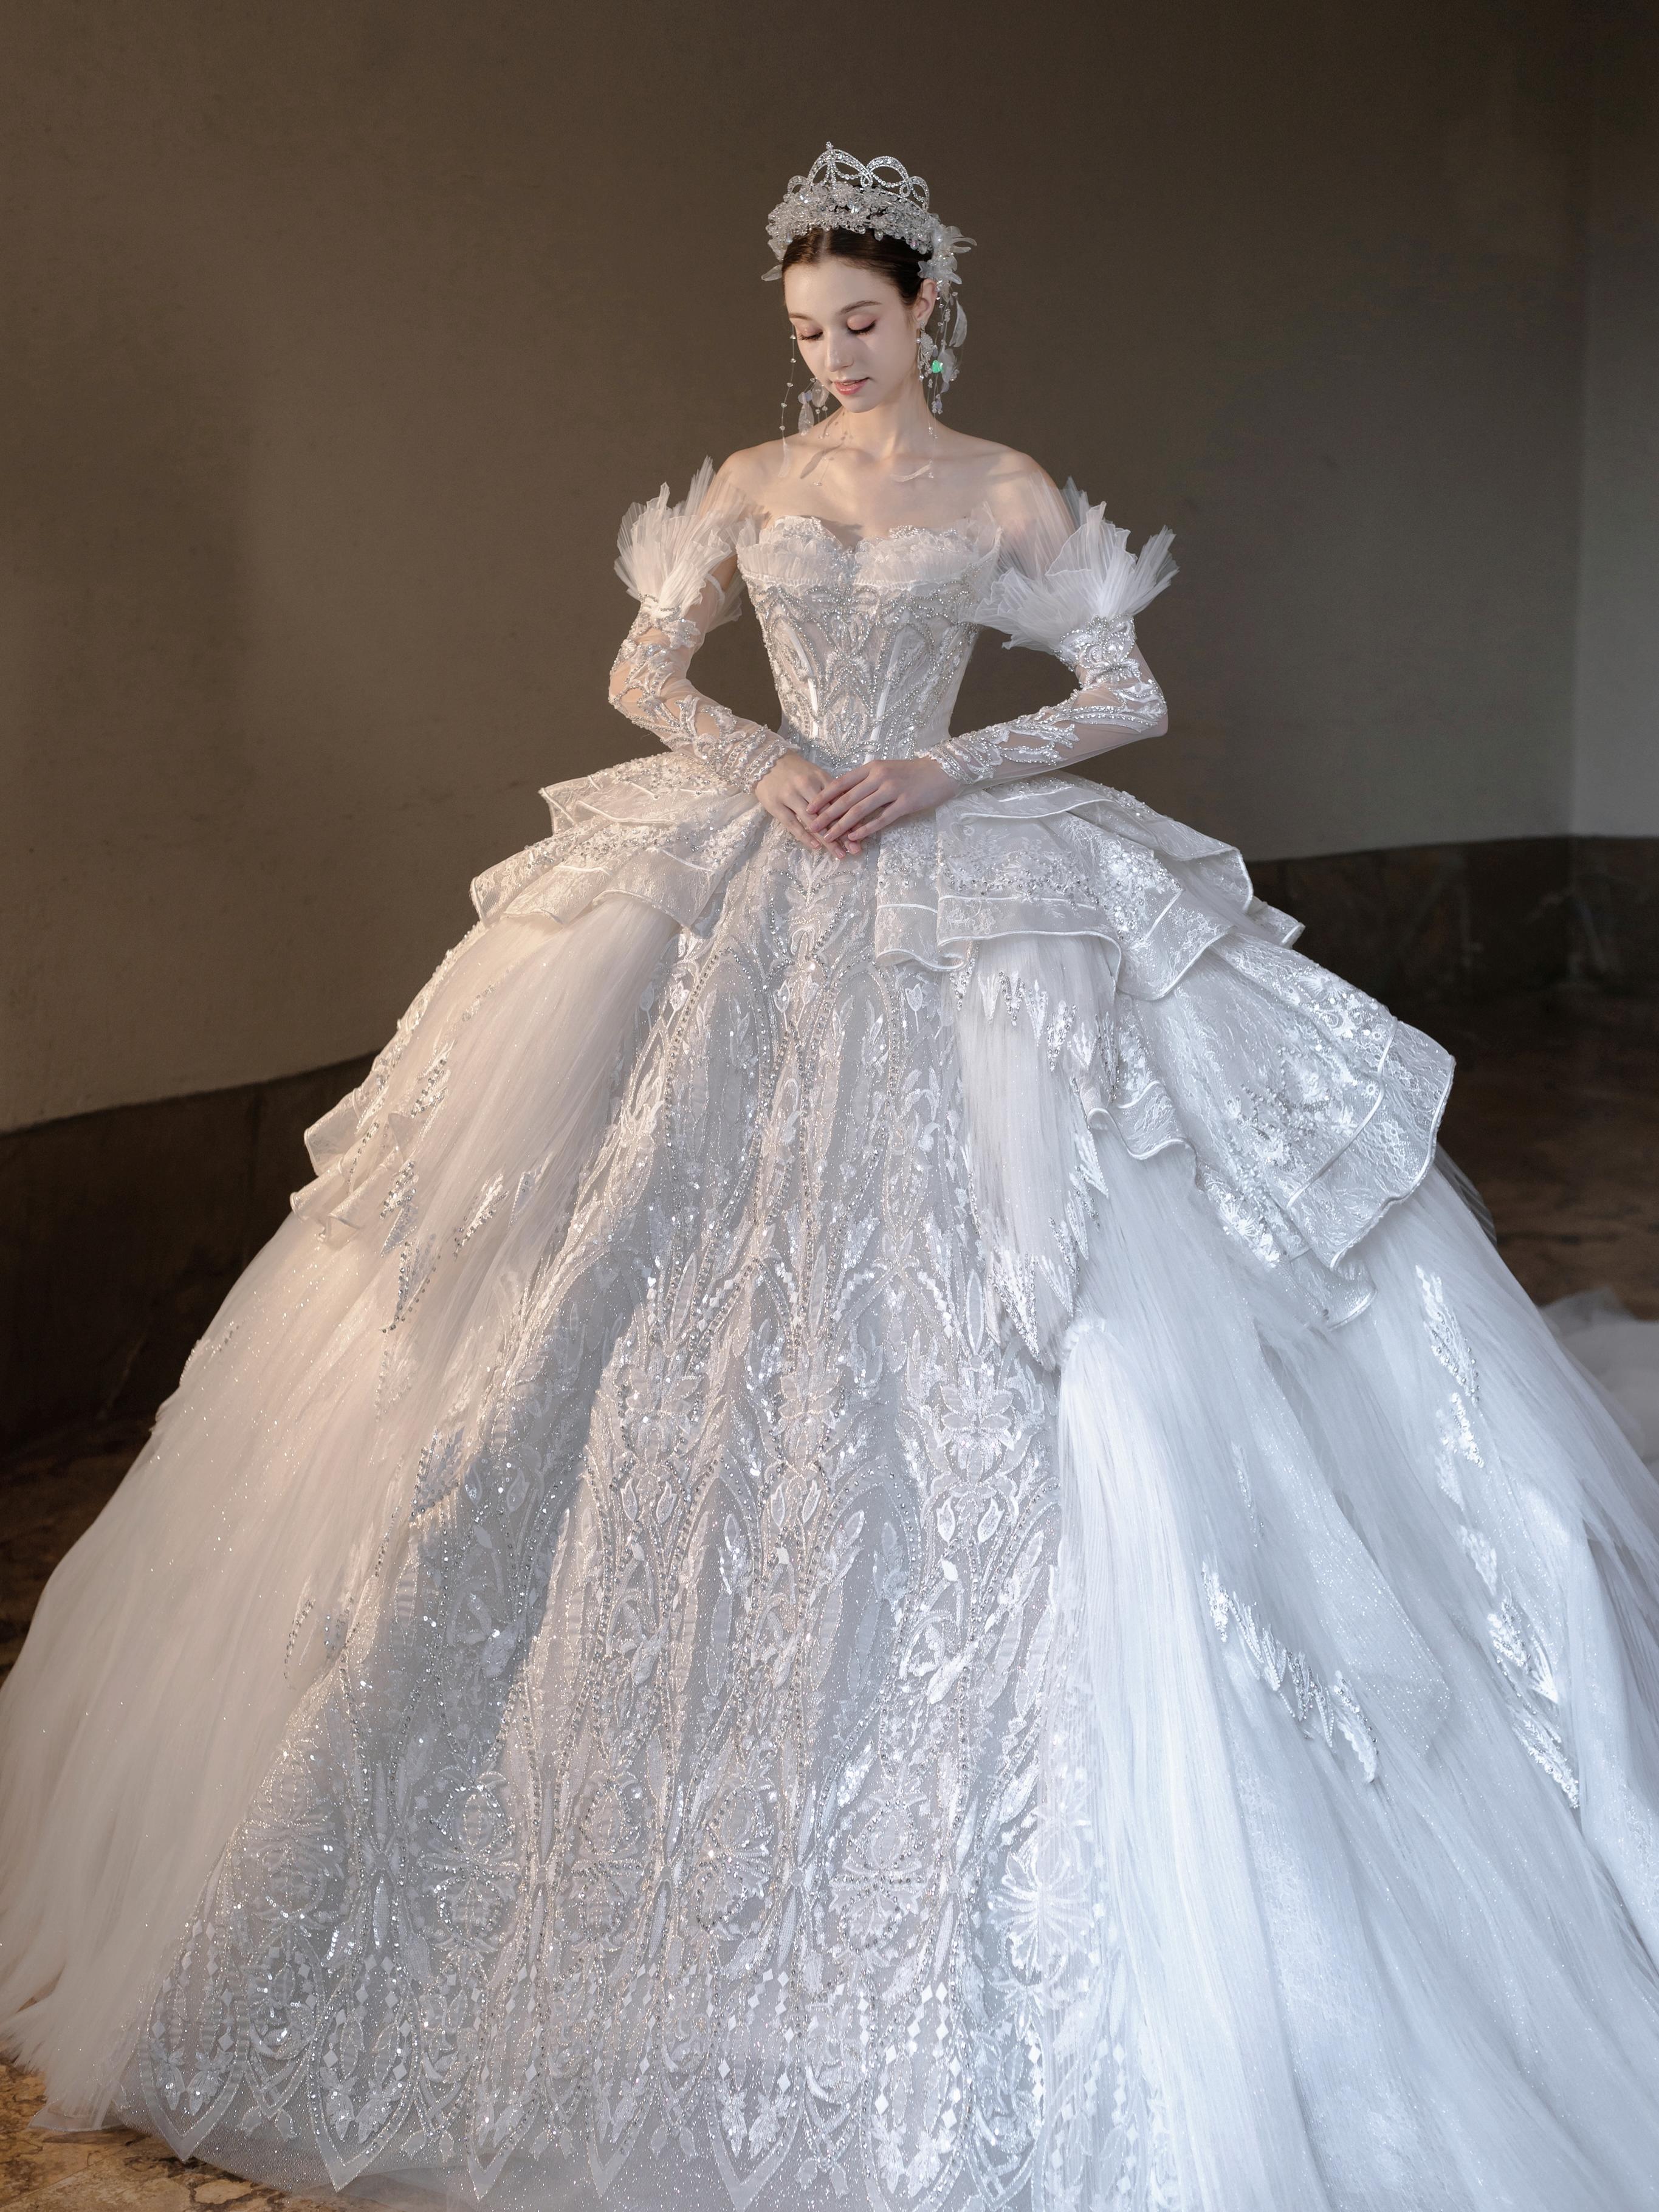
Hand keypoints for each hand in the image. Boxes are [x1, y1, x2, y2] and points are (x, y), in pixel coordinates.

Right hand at [753, 750, 857, 854]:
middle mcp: (806, 785)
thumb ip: (831, 791)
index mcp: (819, 777)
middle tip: (855, 850)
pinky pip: (792, 824)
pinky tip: (816, 847)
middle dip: (843, 833)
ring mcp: (789, 796)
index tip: (861, 834)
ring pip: (812, 821)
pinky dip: (805, 836)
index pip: (839, 801)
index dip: (851, 818)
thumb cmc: (794, 770)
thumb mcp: (815, 774)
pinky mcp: (775, 805)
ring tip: (839, 853)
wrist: (764, 760)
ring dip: (827, 839)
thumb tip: (851, 812)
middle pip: (828, 813)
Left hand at [804, 756, 959, 853]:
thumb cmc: (911, 772)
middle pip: (847, 798)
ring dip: (842, 825)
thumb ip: (866, 780)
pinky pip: (882, 819)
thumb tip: (843, 795)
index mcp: (871, 768)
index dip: (823, 796)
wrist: (941, 770)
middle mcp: (879, 777)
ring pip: (860, 810)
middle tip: (812, 826)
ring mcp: (892, 790)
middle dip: (827, 814)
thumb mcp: (885, 770)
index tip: (809, 808)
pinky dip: (866, 829)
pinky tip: (854, 837)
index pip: (841, 782)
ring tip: (829, 837)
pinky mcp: (905, 803)